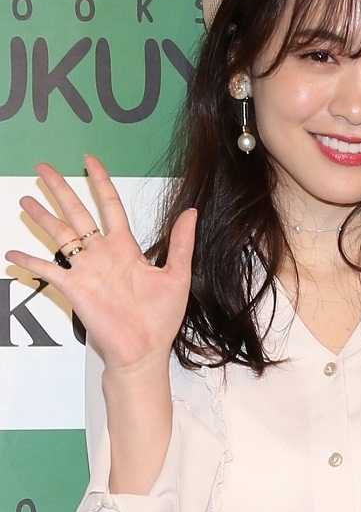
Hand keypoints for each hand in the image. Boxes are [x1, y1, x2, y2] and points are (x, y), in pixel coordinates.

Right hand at [5, 155, 195, 371]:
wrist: (145, 351)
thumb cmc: (160, 318)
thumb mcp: (177, 276)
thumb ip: (181, 244)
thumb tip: (191, 212)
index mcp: (125, 248)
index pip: (109, 206)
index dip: (100, 182)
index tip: (89, 160)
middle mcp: (102, 254)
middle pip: (77, 213)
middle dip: (60, 190)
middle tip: (44, 167)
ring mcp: (86, 270)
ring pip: (59, 235)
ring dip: (42, 218)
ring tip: (25, 199)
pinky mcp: (74, 289)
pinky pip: (47, 272)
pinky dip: (29, 262)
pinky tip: (13, 254)